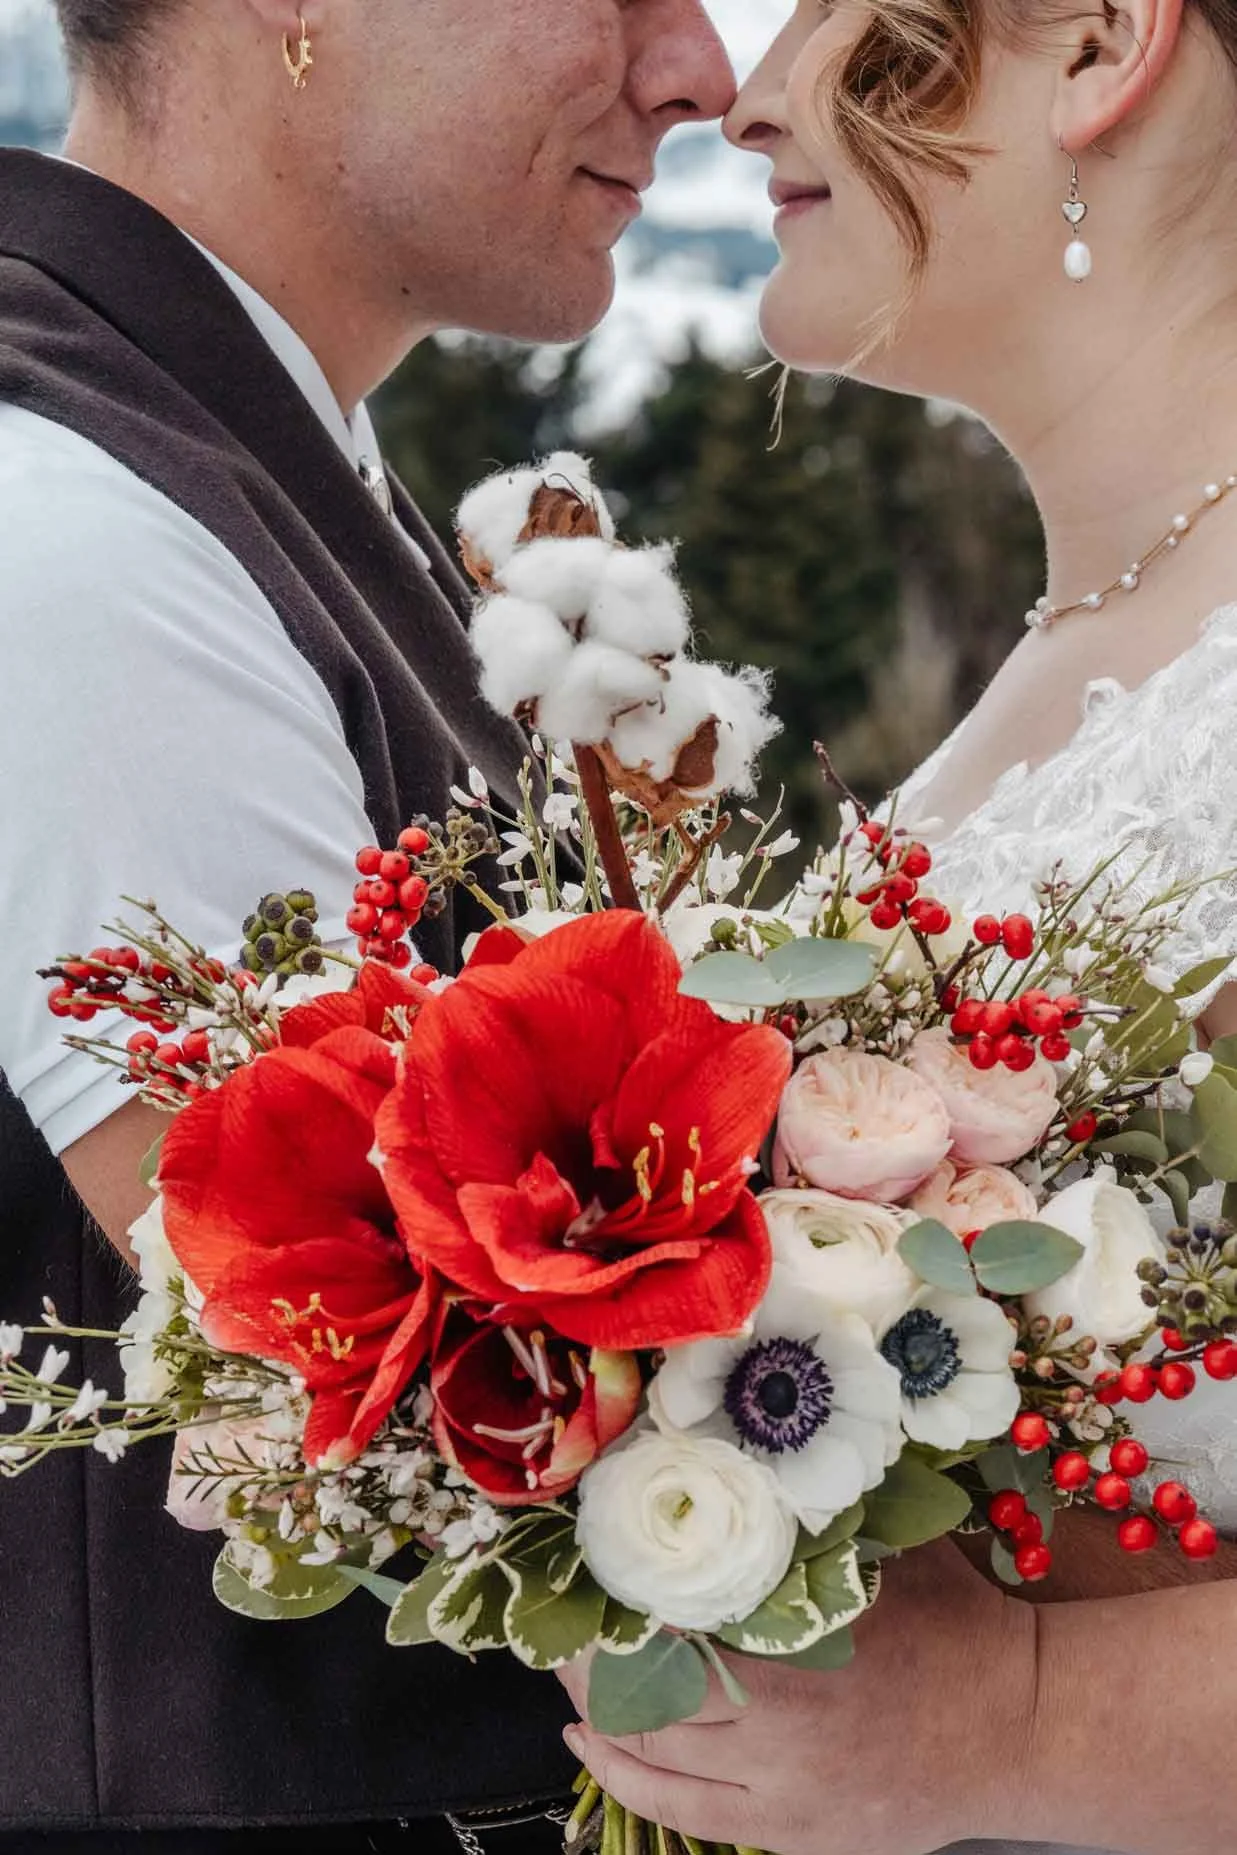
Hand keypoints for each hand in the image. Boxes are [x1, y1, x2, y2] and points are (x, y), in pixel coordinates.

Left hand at [559, 1539, 1038, 1854]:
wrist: (1022, 1725)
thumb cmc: (957, 1622)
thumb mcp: (889, 1548)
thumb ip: (815, 1519)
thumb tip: (741, 1452)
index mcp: (802, 1647)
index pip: (674, 1623)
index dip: (615, 1599)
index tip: (582, 1564)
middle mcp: (783, 1728)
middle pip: (649, 1692)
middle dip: (590, 1656)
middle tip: (561, 1617)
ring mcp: (785, 1793)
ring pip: (657, 1755)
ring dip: (598, 1712)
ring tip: (569, 1674)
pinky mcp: (794, 1836)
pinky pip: (684, 1815)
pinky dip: (628, 1778)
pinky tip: (591, 1747)